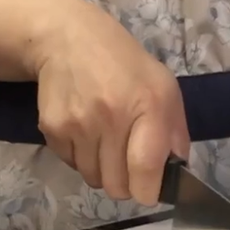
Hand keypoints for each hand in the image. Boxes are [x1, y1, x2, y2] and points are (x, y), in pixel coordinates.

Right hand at [30, 1, 189, 205]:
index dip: (149, 190)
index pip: (145, 169)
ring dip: (102, 170)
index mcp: (148, 106)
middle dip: (126, 184)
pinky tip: (85, 130)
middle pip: (117, 186)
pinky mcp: (52, 128)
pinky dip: (80, 157)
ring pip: (93, 179)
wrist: (68, 39)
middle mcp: (111, 116)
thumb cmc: (125, 65)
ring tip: (105, 141)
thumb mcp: (163, 86)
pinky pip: (71, 164)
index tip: (150, 189)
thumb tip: (177, 170)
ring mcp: (78, 124)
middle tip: (128, 165)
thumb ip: (175, 131)